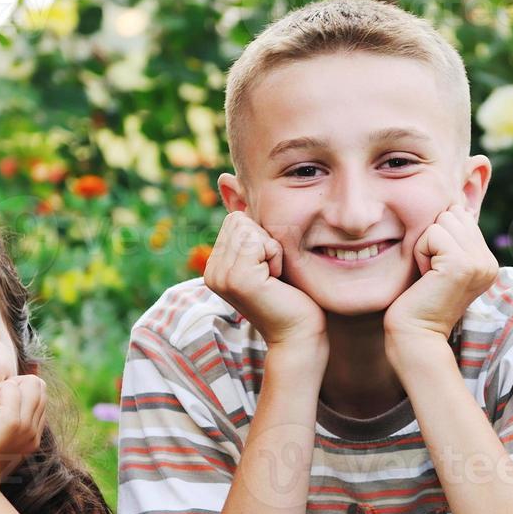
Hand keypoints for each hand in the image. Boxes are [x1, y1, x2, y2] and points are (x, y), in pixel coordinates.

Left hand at [0, 375, 46, 488]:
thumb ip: (8, 414)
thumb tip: (9, 387)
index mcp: (33, 434)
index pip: (39, 392)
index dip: (18, 391)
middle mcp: (35, 430)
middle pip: (39, 385)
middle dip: (14, 386)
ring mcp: (27, 426)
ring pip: (31, 382)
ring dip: (5, 388)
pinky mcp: (13, 422)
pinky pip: (10, 388)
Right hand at [203, 211, 325, 349]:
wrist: (300, 334)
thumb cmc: (292, 295)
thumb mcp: (267, 255)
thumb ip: (250, 227)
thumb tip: (226, 179)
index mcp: (215, 266)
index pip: (235, 219)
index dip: (262, 237)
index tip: (269, 269)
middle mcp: (212, 271)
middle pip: (239, 219)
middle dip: (265, 240)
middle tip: (273, 273)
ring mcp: (220, 276)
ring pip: (248, 227)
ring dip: (271, 248)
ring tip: (274, 277)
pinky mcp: (237, 279)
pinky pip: (258, 240)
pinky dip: (276, 255)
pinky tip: (276, 280)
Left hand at [384, 205, 498, 343]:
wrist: (415, 334)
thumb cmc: (419, 299)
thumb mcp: (442, 264)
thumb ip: (453, 238)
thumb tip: (454, 204)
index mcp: (487, 260)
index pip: (461, 215)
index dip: (438, 237)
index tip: (436, 269)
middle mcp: (489, 261)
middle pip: (452, 214)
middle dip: (432, 238)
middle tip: (431, 272)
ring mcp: (478, 262)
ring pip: (442, 220)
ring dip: (426, 245)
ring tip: (429, 274)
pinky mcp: (462, 264)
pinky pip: (432, 234)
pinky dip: (421, 252)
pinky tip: (426, 277)